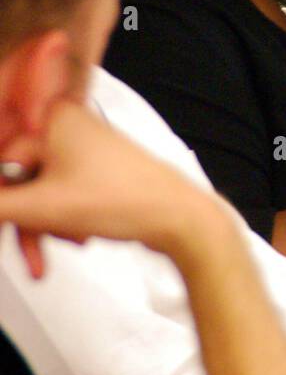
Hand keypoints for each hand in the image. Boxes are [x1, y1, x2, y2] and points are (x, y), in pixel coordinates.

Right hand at [0, 101, 224, 278]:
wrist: (178, 218)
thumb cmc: (126, 200)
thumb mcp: (42, 207)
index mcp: (50, 119)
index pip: (1, 162)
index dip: (2, 203)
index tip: (4, 225)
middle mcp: (66, 125)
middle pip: (19, 179)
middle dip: (23, 221)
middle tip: (29, 255)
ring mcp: (83, 146)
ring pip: (39, 191)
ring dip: (44, 226)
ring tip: (60, 248)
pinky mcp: (96, 168)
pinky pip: (61, 194)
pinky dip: (63, 219)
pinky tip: (80, 236)